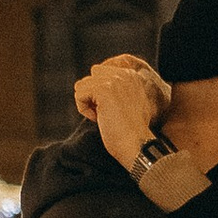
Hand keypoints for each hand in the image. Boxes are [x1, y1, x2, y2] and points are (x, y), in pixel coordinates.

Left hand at [72, 52, 171, 171]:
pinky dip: (84, 110)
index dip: (101, 93)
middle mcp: (124, 73)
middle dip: (93, 94)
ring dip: (88, 103)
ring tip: (103, 117)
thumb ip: (118, 91)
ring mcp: (114, 80)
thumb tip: (95, 92)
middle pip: (92, 75)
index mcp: (132, 75)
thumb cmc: (133, 132)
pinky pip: (79, 94)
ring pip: (83, 85)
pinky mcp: (102, 89)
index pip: (102, 73)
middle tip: (105, 112)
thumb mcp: (131, 104)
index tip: (113, 109)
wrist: (138, 143)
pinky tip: (98, 119)